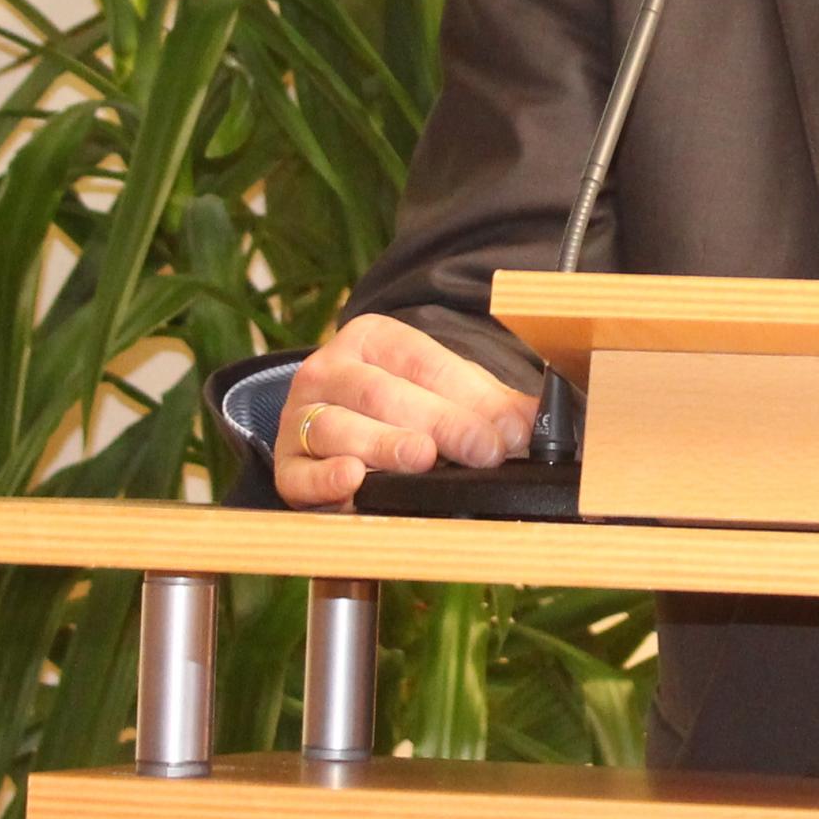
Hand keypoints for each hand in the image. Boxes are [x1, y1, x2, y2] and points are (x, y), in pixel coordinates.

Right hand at [269, 317, 538, 508]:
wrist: (328, 424)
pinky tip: (353, 480)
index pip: (423, 363)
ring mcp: (301, 416)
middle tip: (480, 450)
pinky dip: (325, 478)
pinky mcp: (285, 464)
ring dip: (385, 445)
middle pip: (384, 394)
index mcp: (371, 338)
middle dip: (439, 423)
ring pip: (340, 428)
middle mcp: (329, 370)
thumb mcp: (445, 392)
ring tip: (422, 458)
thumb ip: (488, 405)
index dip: (469, 399)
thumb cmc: (398, 406)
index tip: (507, 433)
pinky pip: (299, 472)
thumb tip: (533, 423)